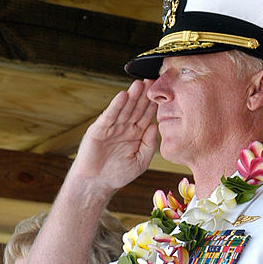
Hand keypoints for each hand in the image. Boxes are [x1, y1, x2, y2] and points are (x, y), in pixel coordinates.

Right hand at [69, 79, 158, 193]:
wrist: (97, 184)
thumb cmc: (119, 174)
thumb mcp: (141, 160)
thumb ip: (149, 144)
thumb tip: (156, 125)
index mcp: (137, 133)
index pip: (148, 115)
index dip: (155, 104)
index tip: (166, 92)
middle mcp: (125, 127)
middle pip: (137, 108)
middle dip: (145, 95)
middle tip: (154, 79)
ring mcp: (112, 127)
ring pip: (124, 109)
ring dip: (132, 96)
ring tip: (139, 83)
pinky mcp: (98, 130)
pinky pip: (109, 116)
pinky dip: (115, 106)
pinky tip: (122, 96)